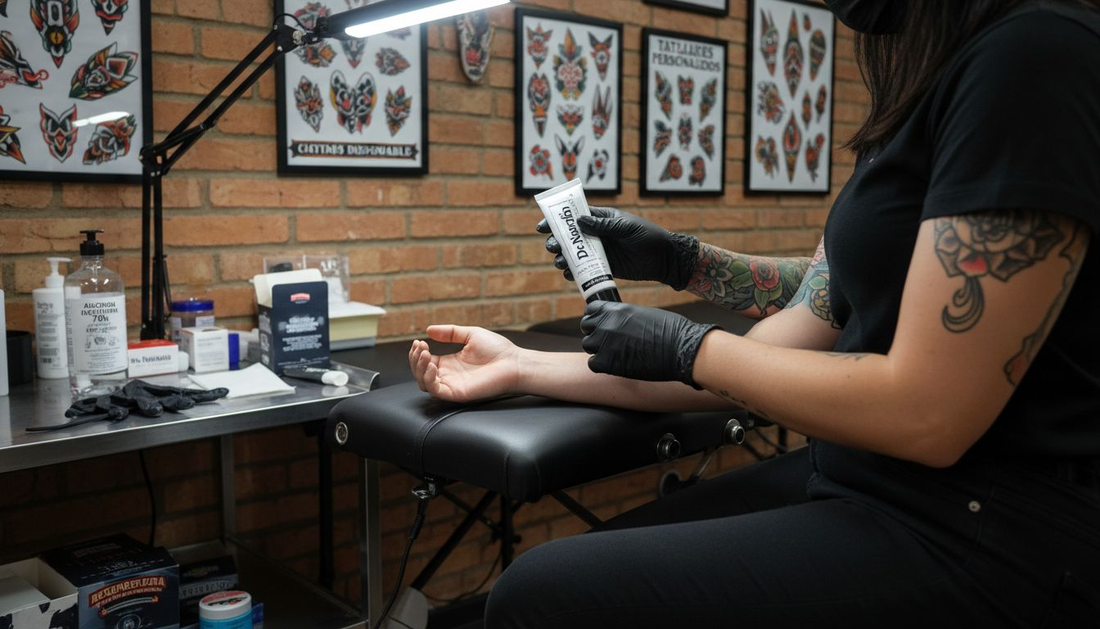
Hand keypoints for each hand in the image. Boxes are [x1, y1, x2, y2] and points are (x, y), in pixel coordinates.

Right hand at [408, 325, 521, 402]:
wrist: (514, 363)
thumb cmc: (498, 350)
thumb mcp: (470, 335)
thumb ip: (450, 333)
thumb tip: (429, 330)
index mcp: (450, 363)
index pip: (425, 361)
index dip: (418, 352)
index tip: (419, 341)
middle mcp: (449, 375)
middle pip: (420, 373)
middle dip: (415, 360)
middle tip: (420, 347)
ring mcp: (452, 385)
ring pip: (424, 384)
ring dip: (419, 369)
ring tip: (424, 354)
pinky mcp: (457, 393)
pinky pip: (436, 391)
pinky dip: (429, 379)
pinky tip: (433, 365)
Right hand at [536, 207, 699, 289]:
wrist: (664, 259)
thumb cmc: (648, 236)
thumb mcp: (626, 228)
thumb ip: (603, 226)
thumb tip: (579, 221)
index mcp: (601, 219)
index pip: (574, 217)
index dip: (556, 221)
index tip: (542, 227)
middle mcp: (597, 235)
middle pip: (569, 237)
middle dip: (557, 242)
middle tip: (553, 247)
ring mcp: (599, 252)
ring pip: (574, 255)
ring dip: (563, 259)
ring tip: (561, 263)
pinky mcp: (603, 268)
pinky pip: (584, 269)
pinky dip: (574, 272)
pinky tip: (569, 274)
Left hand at [580, 301, 719, 387]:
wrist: (681, 349)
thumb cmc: (671, 331)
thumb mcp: (643, 314)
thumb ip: (625, 317)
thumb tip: (618, 324)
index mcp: (617, 309)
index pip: (591, 310)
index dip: (595, 318)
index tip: (601, 325)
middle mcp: (607, 324)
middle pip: (586, 328)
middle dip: (596, 334)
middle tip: (609, 342)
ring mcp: (605, 343)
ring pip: (588, 345)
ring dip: (599, 350)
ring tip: (616, 354)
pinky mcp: (607, 362)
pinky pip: (593, 364)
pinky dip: (602, 365)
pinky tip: (616, 364)